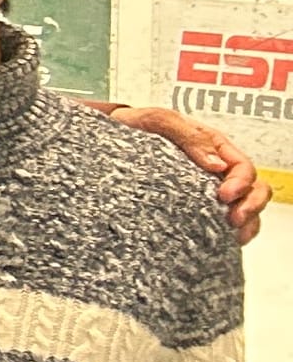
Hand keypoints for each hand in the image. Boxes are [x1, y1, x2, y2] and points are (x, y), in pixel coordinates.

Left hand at [101, 105, 270, 240]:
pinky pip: (222, 222)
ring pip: (245, 207)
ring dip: (248, 222)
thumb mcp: (158, 120)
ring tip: (233, 234)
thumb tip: (216, 164)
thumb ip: (188, 136)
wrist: (108, 139)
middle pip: (254, 189)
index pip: (242, 166)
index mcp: (213, 146)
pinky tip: (223, 240)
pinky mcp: (195, 207)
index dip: (241, 182)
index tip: (224, 195)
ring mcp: (207, 189)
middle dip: (251, 205)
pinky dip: (230, 233)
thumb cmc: (135, 125)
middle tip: (233, 219)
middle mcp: (216, 169)